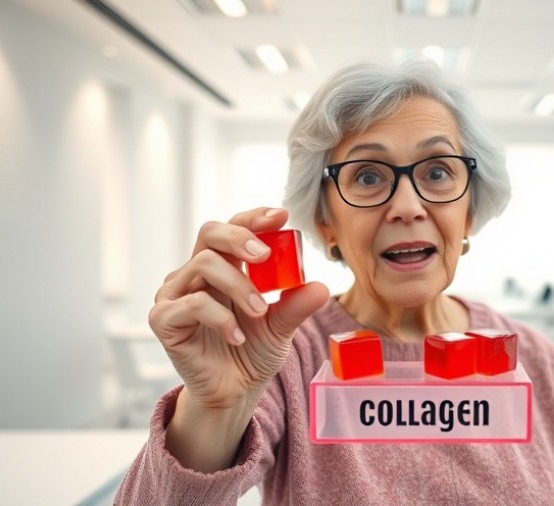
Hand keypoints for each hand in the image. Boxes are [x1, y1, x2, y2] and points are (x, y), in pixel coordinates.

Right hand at [149, 207, 329, 409]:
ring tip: (259, 312)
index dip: (254, 218)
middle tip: (265, 255)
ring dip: (238, 285)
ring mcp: (176, 294)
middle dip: (240, 236)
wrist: (234, 392)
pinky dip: (220, 318)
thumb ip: (296, 306)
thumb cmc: (252, 352)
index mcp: (225, 266)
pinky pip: (191, 304)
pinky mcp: (164, 319)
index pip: (234, 228)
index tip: (281, 217)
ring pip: (203, 264)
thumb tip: (322, 287)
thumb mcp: (281, 326)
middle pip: (210, 232)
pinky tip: (237, 336)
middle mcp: (196, 274)